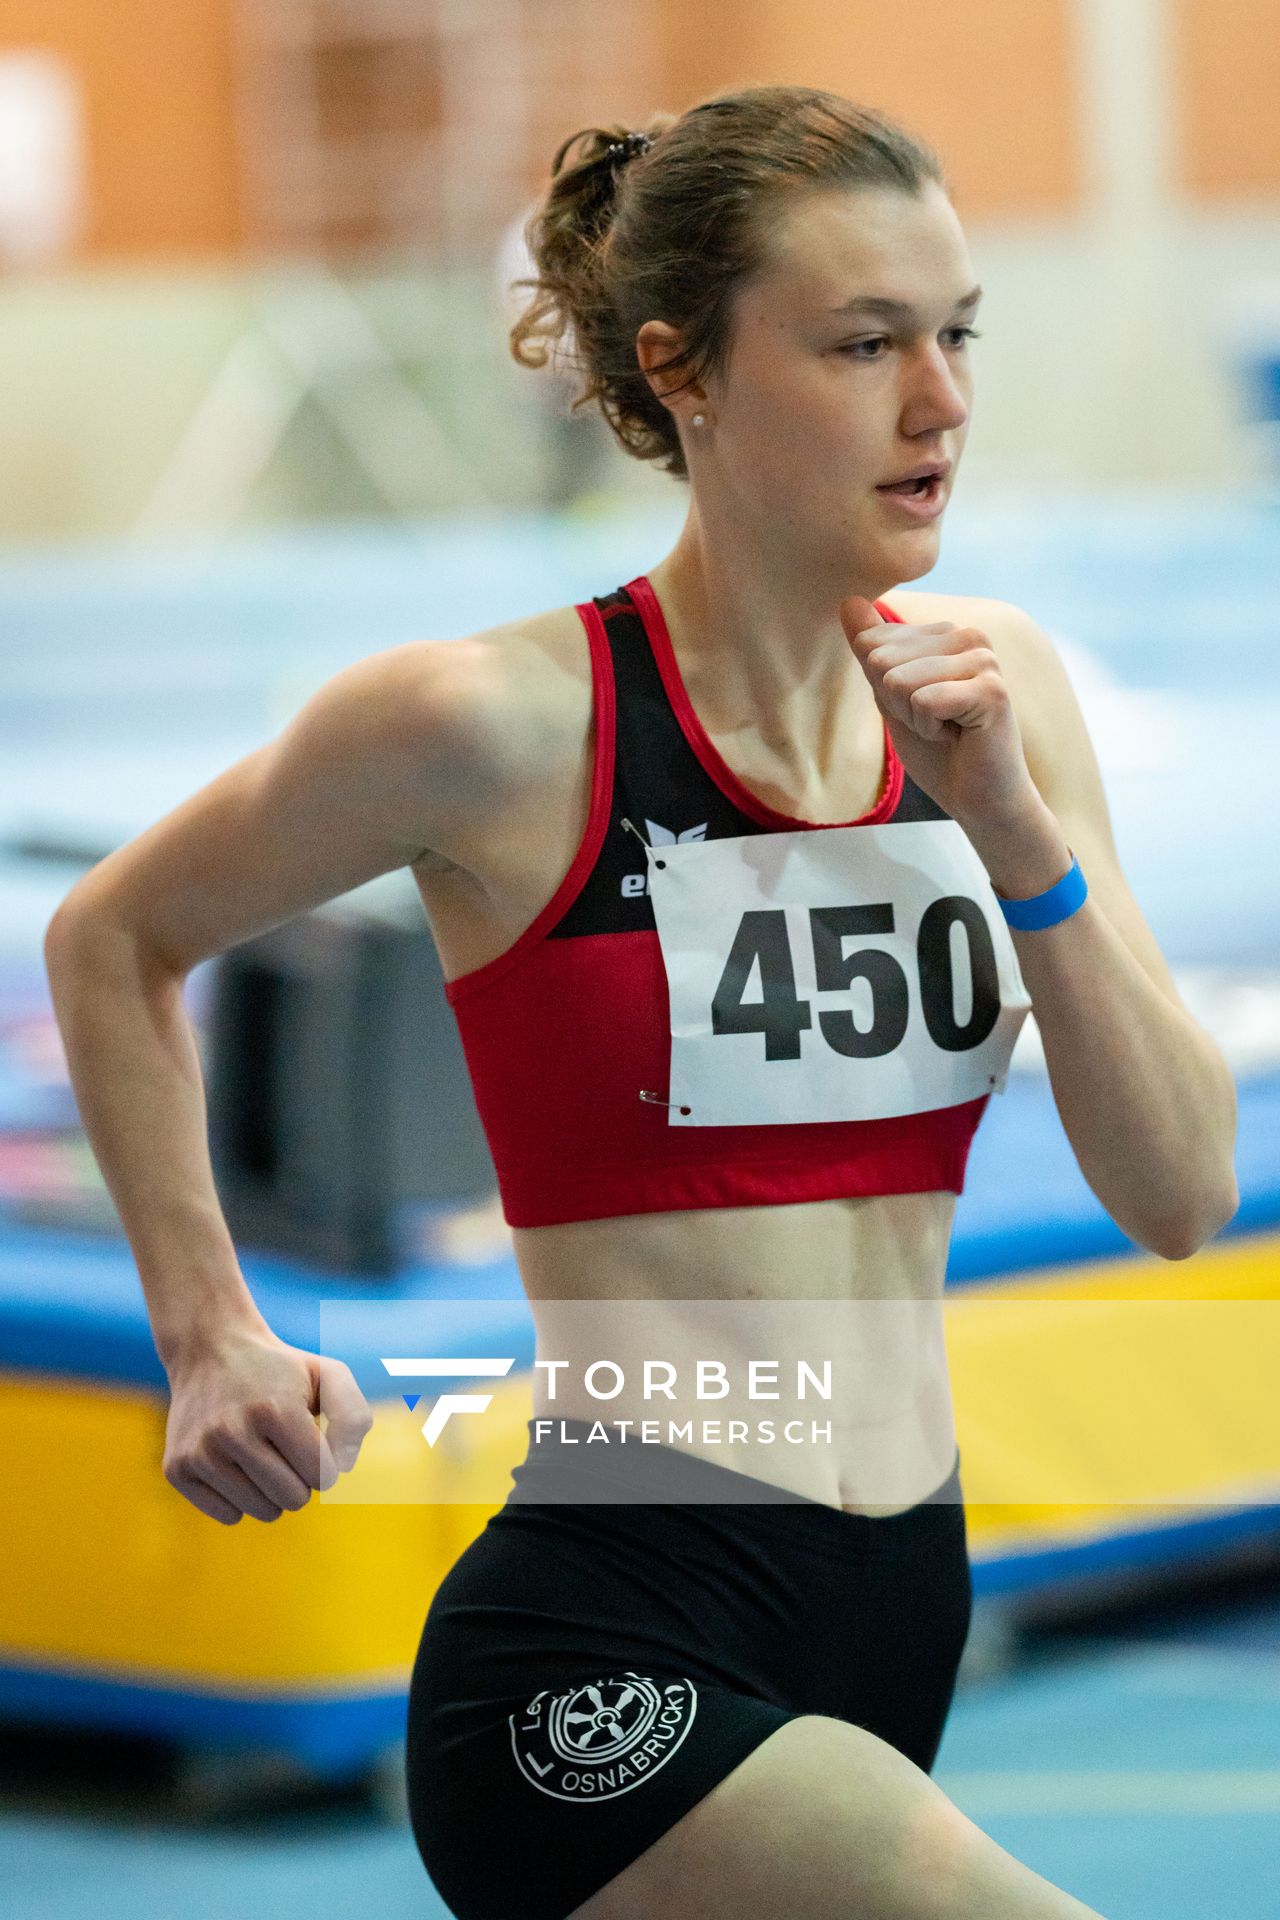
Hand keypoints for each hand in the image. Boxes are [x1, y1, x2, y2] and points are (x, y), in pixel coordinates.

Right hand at [161, 1323, 372, 1525]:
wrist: (209, 1349)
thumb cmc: (280, 1370)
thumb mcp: (328, 1375)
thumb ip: (353, 1418)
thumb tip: (341, 1468)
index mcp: (274, 1410)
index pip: (323, 1477)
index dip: (324, 1462)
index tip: (311, 1439)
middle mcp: (232, 1432)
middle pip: (294, 1499)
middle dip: (300, 1478)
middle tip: (284, 1446)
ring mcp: (200, 1452)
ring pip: (262, 1512)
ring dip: (270, 1490)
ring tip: (259, 1452)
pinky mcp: (177, 1469)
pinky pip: (228, 1516)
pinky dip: (239, 1498)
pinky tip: (233, 1463)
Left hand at [839, 596, 1039, 829]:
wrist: (979, 799)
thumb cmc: (939, 751)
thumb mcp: (891, 694)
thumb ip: (871, 649)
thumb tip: (848, 601)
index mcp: (946, 632)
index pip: (872, 643)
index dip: (883, 688)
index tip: (919, 709)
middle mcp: (969, 636)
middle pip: (881, 660)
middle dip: (896, 703)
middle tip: (934, 723)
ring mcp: (984, 660)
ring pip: (899, 680)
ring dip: (913, 718)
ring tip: (947, 730)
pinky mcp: (991, 690)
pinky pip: (923, 701)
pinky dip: (929, 728)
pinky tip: (958, 736)